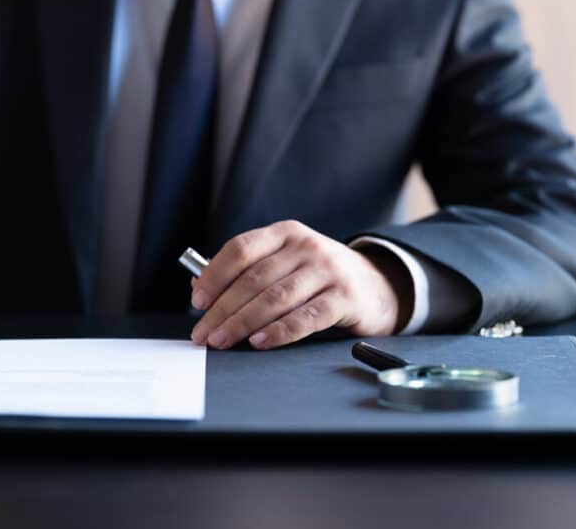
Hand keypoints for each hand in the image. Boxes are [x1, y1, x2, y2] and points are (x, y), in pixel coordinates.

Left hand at [189, 220, 411, 349]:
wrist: (378, 286)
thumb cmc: (319, 277)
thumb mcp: (286, 263)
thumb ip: (247, 271)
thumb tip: (200, 286)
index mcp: (285, 233)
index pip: (241, 249)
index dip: (215, 275)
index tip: (197, 300)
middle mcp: (306, 246)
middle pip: (253, 279)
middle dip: (222, 309)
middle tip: (203, 333)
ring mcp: (327, 270)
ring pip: (275, 298)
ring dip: (242, 323)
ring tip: (222, 341)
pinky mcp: (345, 298)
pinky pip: (305, 318)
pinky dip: (279, 331)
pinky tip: (259, 342)